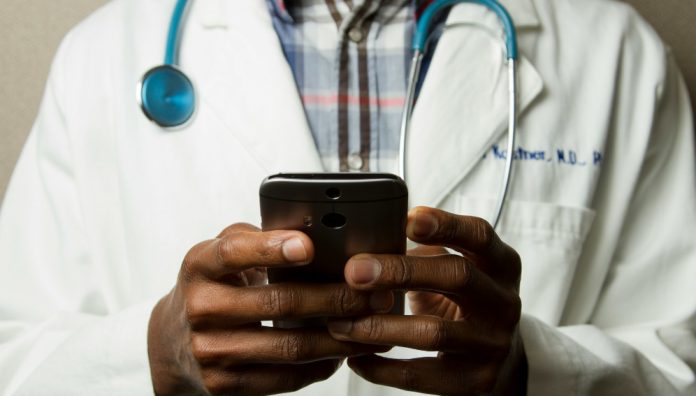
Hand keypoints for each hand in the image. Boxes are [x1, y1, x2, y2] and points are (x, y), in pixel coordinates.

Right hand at [148, 223, 390, 395]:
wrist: (171, 342)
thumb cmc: (212, 286)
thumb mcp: (219, 253)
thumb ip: (257, 238)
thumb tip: (313, 232)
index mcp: (200, 265)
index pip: (234, 252)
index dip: (271, 248)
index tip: (309, 246)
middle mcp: (200, 307)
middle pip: (278, 303)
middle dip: (335, 298)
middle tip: (373, 293)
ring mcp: (209, 350)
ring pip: (289, 346)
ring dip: (338, 337)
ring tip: (371, 325)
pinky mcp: (223, 385)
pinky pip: (283, 378)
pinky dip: (320, 366)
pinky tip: (342, 352)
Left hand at [327, 207, 525, 394]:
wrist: (503, 361)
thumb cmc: (466, 302)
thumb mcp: (459, 269)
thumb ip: (426, 253)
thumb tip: (368, 242)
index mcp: (500, 265)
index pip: (479, 236)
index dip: (446, 225)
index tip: (408, 219)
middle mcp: (504, 302)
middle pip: (457, 276)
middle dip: (400, 271)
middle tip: (354, 271)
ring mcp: (492, 344)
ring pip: (433, 332)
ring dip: (379, 326)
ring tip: (341, 323)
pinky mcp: (475, 381)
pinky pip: (421, 376)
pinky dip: (382, 368)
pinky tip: (356, 358)